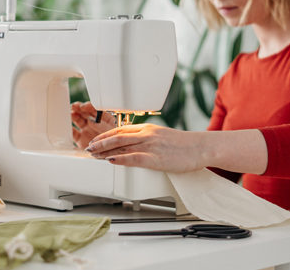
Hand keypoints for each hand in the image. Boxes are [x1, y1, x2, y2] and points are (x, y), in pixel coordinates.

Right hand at [71, 102, 115, 148]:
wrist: (113, 157)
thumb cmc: (116, 142)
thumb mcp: (112, 131)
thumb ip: (101, 125)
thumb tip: (91, 120)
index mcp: (104, 118)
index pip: (95, 109)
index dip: (88, 106)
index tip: (83, 106)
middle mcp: (94, 123)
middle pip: (84, 112)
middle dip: (78, 108)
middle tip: (73, 106)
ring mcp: (87, 130)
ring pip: (78, 120)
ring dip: (73, 116)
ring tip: (70, 114)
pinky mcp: (81, 139)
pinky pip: (73, 133)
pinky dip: (69, 129)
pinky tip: (67, 126)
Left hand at [85, 123, 209, 172]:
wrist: (201, 147)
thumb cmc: (185, 145)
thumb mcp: (163, 137)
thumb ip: (148, 139)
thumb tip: (136, 146)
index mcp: (148, 129)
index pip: (121, 130)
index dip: (105, 135)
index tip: (96, 140)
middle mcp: (147, 134)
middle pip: (117, 136)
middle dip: (100, 142)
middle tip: (88, 148)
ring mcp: (150, 146)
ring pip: (121, 146)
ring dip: (104, 151)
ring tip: (93, 155)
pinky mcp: (156, 158)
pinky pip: (133, 158)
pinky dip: (120, 159)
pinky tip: (110, 161)